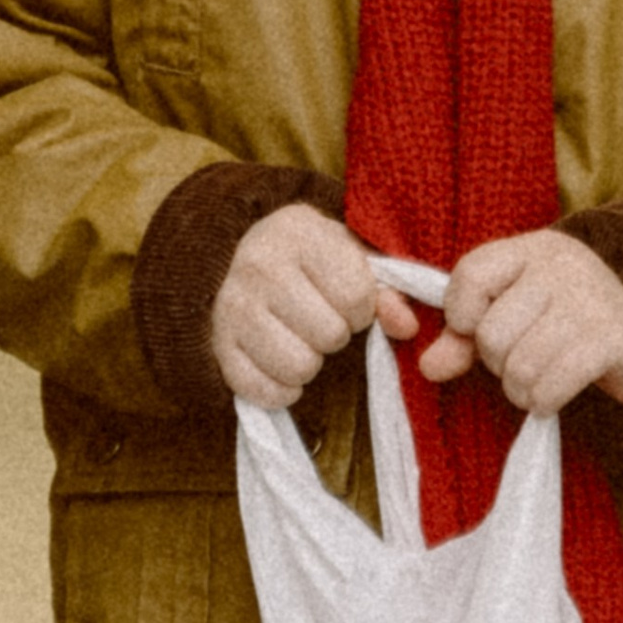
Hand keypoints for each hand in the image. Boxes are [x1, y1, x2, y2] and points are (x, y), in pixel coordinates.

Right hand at [209, 204, 422, 409]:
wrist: (242, 260)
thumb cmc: (312, 261)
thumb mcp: (353, 259)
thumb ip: (389, 290)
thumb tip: (405, 326)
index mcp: (298, 231)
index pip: (357, 296)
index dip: (361, 308)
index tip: (345, 298)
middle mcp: (258, 263)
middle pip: (329, 335)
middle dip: (335, 334)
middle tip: (321, 319)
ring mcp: (231, 304)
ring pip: (299, 366)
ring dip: (310, 362)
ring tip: (301, 339)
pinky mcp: (216, 344)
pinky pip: (262, 391)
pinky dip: (281, 389)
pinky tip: (280, 363)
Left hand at [417, 229, 622, 416]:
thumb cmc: (572, 324)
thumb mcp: (517, 316)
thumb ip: (466, 337)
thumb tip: (429, 366)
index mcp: (533, 249)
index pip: (470, 275)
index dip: (461, 315)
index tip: (477, 330)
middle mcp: (563, 266)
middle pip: (491, 333)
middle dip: (497, 363)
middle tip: (521, 362)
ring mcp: (591, 300)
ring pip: (520, 365)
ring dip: (520, 390)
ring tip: (536, 384)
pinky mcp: (612, 339)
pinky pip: (551, 385)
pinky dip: (543, 402)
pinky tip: (552, 398)